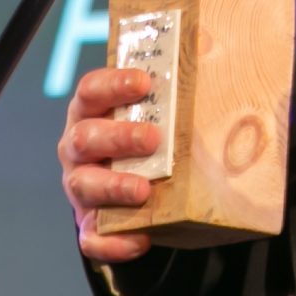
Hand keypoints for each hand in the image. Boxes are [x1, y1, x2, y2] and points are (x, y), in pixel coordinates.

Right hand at [58, 65, 161, 262]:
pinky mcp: (89, 223)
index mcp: (91, 113)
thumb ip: (177, 94)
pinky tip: (141, 238)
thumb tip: (217, 54)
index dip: (112, 83)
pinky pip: (92, 237)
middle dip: (118, 137)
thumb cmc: (150, 142)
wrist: (139, 191)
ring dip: (114, 186)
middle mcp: (78, 148)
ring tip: (143, 190)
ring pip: (83, 184)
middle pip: (84, 137)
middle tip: (153, 138)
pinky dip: (114, 241)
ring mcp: (80, 186)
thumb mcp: (158, 114)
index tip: (144, 82)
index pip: (90, 90)